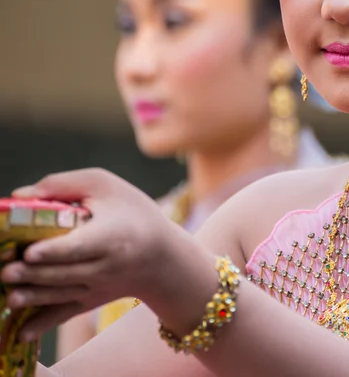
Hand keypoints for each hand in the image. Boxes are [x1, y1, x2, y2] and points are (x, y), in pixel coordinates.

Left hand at [0, 169, 181, 340]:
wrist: (162, 255)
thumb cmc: (131, 211)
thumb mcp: (105, 185)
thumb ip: (64, 185)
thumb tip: (18, 196)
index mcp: (111, 235)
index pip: (80, 246)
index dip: (54, 250)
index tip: (31, 252)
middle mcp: (106, 266)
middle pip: (64, 272)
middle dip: (32, 274)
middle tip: (6, 270)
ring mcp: (98, 287)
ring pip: (61, 294)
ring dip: (32, 296)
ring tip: (9, 292)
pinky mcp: (92, 300)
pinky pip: (66, 314)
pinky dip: (44, 324)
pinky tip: (22, 333)